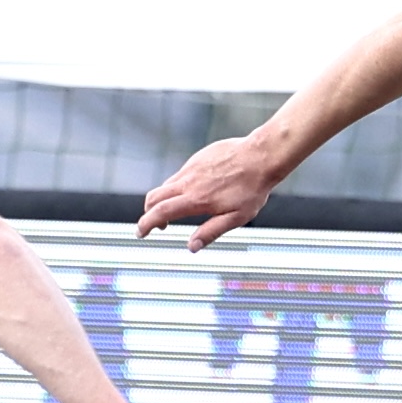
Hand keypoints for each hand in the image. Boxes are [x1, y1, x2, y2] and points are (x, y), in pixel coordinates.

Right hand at [137, 136, 278, 251]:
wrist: (261, 156)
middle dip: (148, 213)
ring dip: (164, 200)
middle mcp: (189, 182)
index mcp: (196, 200)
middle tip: (156, 225)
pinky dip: (177, 187)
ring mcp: (192, 167)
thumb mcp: (236, 218)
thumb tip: (191, 247)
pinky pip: (180, 175)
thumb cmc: (252, 189)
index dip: (145, 224)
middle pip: (154, 197)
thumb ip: (211, 232)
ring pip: (167, 185)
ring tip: (177, 211)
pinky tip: (193, 192)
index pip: (160, 212)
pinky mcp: (198, 158)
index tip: (140, 232)